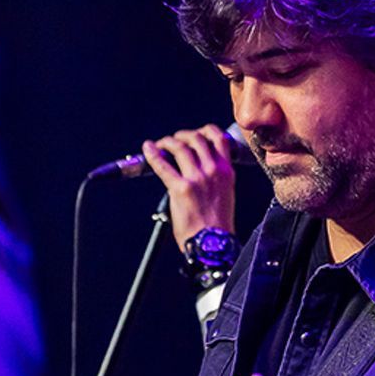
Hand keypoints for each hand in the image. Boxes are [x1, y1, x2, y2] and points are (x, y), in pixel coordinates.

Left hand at [142, 124, 235, 252]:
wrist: (214, 245)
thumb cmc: (217, 225)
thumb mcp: (225, 194)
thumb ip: (214, 177)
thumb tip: (196, 166)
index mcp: (227, 172)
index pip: (219, 138)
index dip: (205, 130)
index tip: (196, 133)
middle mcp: (214, 171)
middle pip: (197, 139)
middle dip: (182, 136)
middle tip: (173, 141)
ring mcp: (198, 178)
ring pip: (180, 147)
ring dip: (167, 142)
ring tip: (160, 145)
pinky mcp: (181, 188)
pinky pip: (163, 165)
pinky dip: (153, 154)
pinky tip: (147, 149)